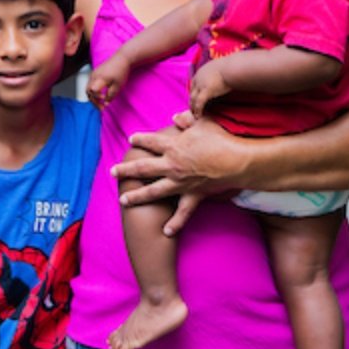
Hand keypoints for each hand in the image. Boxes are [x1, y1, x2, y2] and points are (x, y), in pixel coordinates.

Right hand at [87, 54, 130, 108]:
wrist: (122, 58)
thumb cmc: (121, 71)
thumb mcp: (118, 86)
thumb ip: (111, 95)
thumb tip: (106, 104)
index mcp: (99, 78)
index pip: (92, 91)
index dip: (96, 97)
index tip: (104, 99)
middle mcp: (94, 76)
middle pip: (88, 91)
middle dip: (94, 101)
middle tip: (102, 108)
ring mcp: (93, 73)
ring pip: (89, 88)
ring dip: (94, 97)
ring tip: (101, 103)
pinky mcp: (95, 73)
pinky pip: (91, 84)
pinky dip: (94, 91)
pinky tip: (102, 95)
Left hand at [113, 112, 248, 223]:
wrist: (236, 161)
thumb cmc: (221, 139)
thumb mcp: (204, 122)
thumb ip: (187, 119)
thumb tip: (176, 118)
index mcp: (173, 146)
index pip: (151, 142)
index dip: (140, 139)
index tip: (132, 139)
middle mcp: (171, 166)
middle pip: (143, 168)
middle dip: (126, 169)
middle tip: (113, 172)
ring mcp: (180, 183)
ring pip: (153, 191)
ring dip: (137, 196)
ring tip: (123, 200)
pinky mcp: (193, 196)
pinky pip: (182, 212)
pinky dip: (175, 223)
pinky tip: (166, 231)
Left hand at [189, 61, 230, 118]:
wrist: (231, 67)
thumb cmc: (230, 67)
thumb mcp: (220, 67)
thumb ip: (217, 72)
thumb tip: (221, 75)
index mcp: (201, 71)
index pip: (193, 83)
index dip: (193, 91)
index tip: (194, 98)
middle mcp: (199, 78)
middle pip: (192, 92)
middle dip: (191, 101)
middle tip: (192, 109)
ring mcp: (201, 84)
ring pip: (193, 98)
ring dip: (193, 107)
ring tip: (195, 115)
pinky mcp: (206, 91)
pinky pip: (199, 103)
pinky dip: (198, 110)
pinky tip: (198, 116)